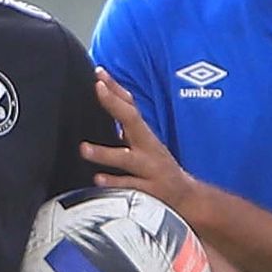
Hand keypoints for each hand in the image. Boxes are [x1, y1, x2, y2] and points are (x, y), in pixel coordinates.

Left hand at [80, 68, 201, 216]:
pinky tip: (98, 179)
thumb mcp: (144, 142)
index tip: (100, 73)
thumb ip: (126, 124)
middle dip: (115, 104)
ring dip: (105, 153)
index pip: (130, 105)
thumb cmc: (157, 167)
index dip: (116, 89)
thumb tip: (107, 99)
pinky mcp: (150, 192)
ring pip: (127, 159)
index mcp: (145, 135)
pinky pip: (130, 187)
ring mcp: (150, 170)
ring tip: (84, 149)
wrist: (187, 198)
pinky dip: (115, 183)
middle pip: (133, 121)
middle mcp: (148, 148)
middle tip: (98, 89)